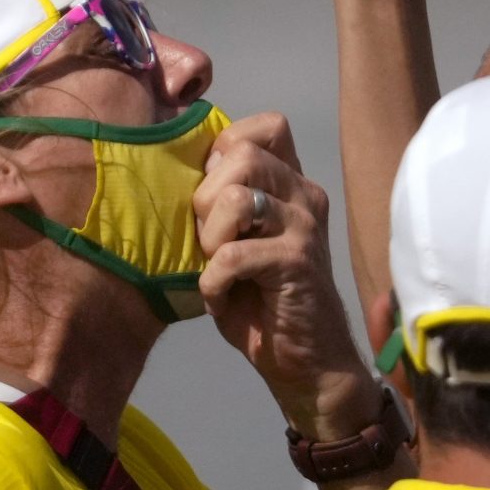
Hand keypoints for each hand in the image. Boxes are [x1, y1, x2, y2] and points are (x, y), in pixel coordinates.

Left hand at [192, 113, 378, 437]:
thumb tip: (182, 169)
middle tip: (212, 239)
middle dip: (206, 196)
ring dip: (211, 237)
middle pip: (241, 153)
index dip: (226, 148)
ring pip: (238, 196)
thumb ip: (223, 203)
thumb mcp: (237, 241)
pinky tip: (224, 296)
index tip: (215, 193)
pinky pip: (232, 255)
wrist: (307, 363)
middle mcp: (305, 197)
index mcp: (292, 186)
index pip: (267, 126)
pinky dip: (213, 281)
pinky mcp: (298, 263)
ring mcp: (306, 228)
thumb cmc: (263, 303)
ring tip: (218, 264)